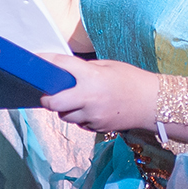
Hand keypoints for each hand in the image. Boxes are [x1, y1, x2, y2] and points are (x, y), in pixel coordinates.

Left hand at [40, 56, 157, 133]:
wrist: (152, 103)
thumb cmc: (132, 80)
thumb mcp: (108, 66)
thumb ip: (85, 69)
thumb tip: (66, 72)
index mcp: (91, 76)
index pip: (60, 66)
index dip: (44, 62)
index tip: (35, 61)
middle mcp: (88, 97)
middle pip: (53, 102)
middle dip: (47, 98)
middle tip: (47, 93)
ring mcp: (92, 115)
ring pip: (65, 116)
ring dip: (64, 109)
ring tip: (73, 100)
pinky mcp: (97, 127)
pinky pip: (79, 123)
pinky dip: (79, 117)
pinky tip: (88, 109)